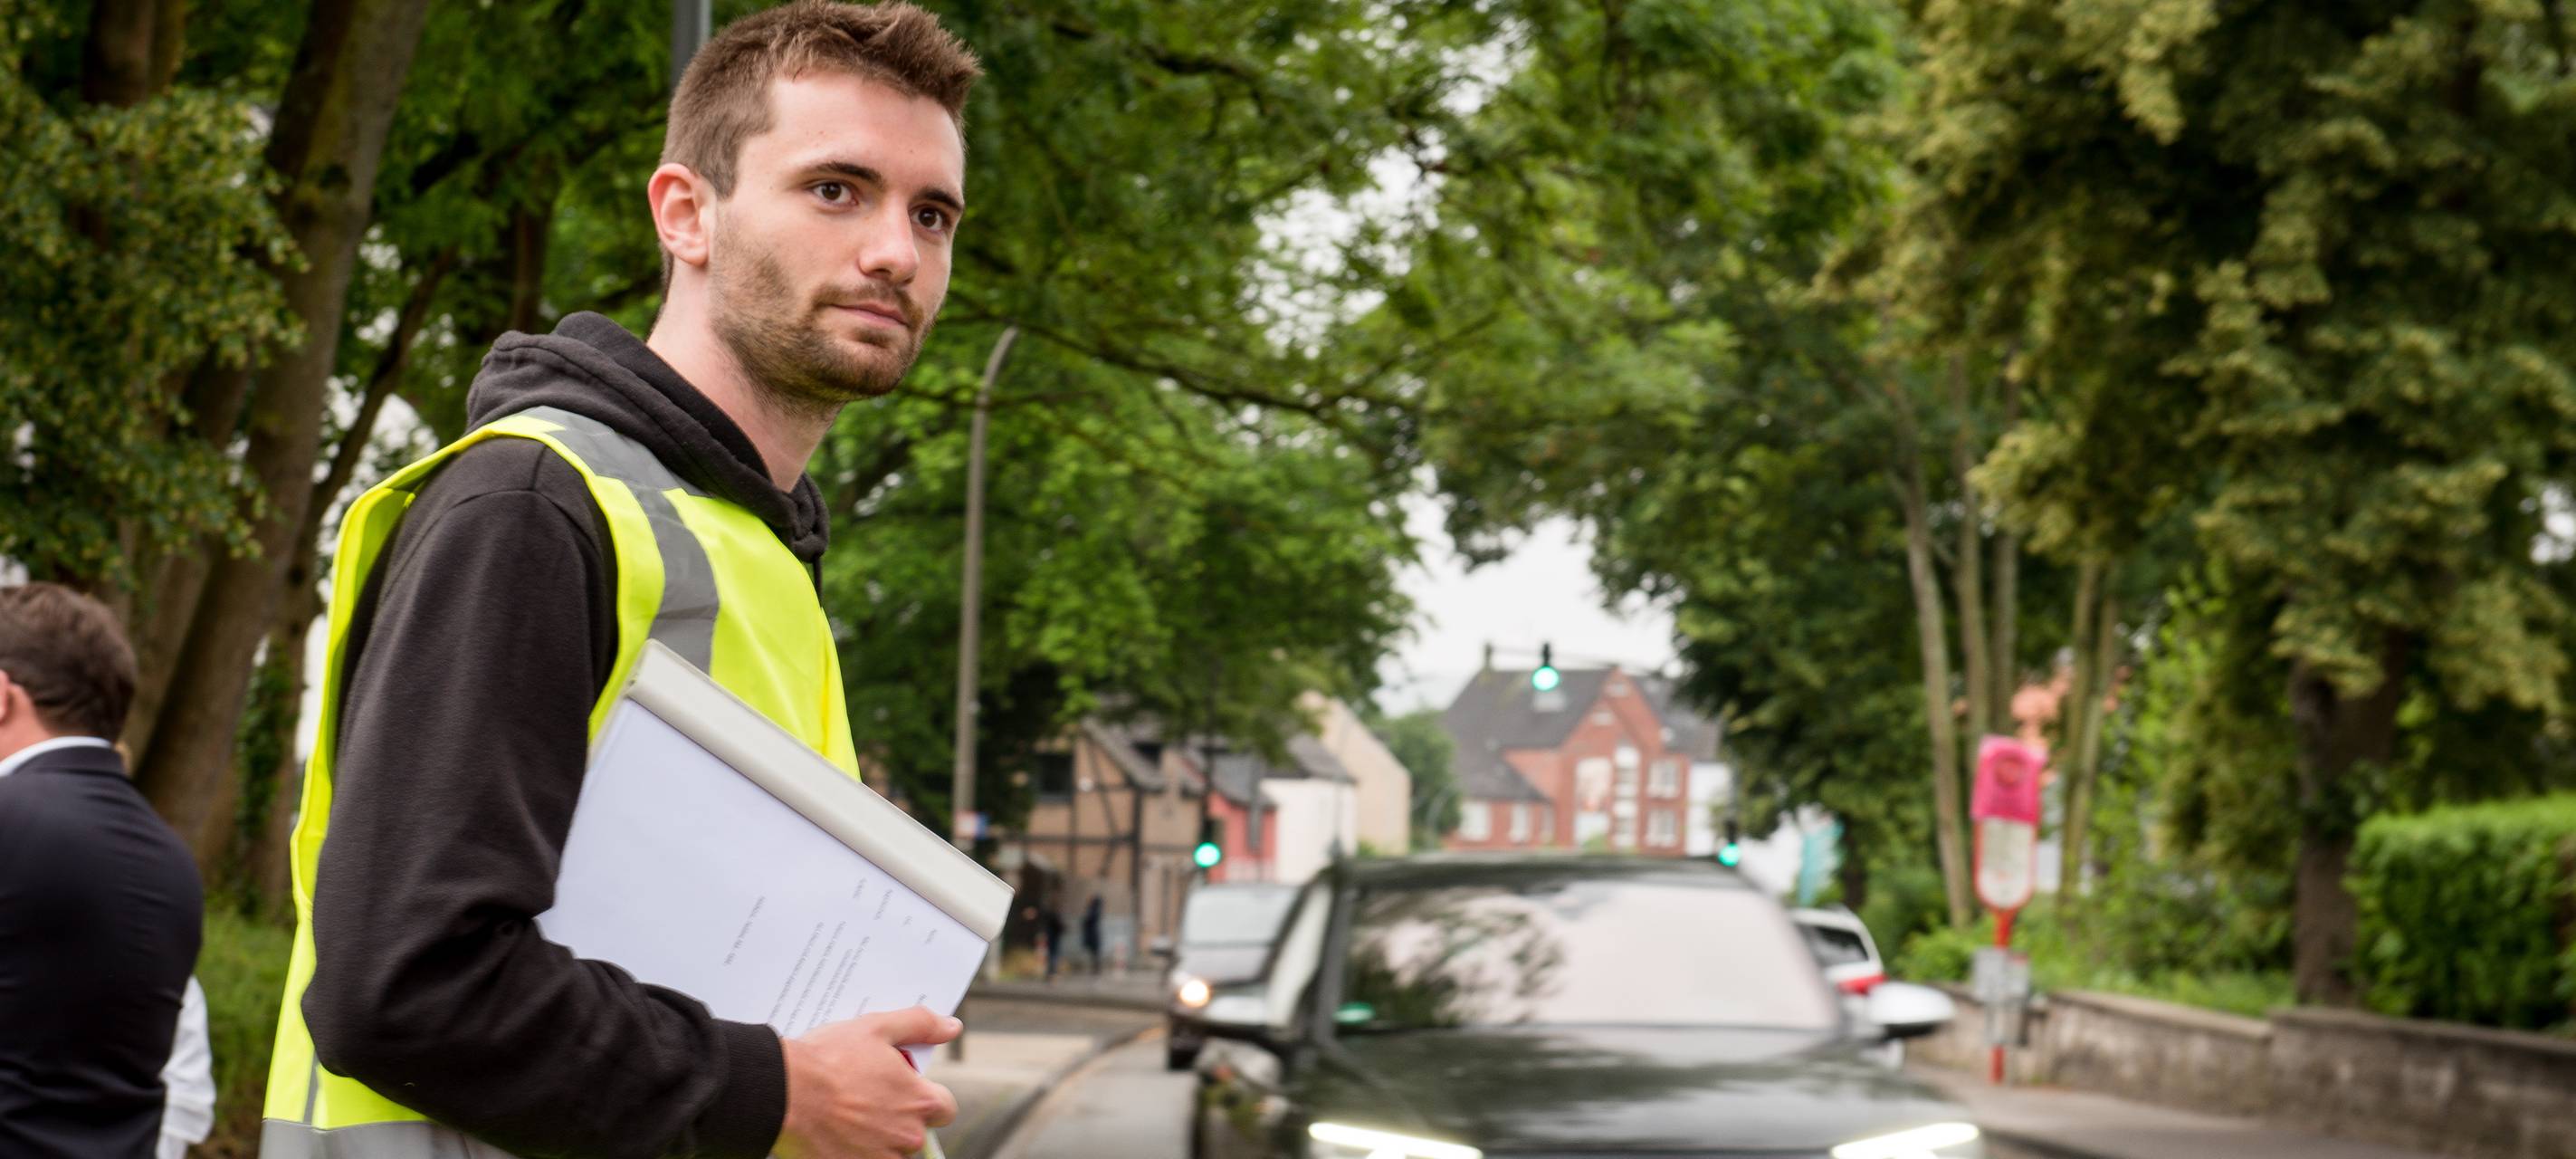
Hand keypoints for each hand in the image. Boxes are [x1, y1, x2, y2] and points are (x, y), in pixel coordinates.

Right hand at [773, 1007, 962, 1158]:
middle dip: (896, 1118)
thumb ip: (920, 1025)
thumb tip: (950, 1027)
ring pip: (889, 1151)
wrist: (783, 1092)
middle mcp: (907, 1137)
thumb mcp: (877, 1027)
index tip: (903, 1091)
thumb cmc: (828, 1059)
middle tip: (865, 1100)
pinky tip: (835, 1134)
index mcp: (920, 1102)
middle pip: (914, 1132)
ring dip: (875, 1138)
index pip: (944, 1109)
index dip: (925, 1098)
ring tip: (846, 1116)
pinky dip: (853, 1151)